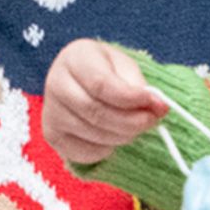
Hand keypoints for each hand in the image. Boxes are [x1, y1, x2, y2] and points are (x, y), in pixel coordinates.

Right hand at [42, 39, 166, 169]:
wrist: (82, 81)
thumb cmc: (107, 71)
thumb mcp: (125, 67)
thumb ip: (140, 86)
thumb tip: (159, 107)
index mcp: (75, 58)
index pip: (101, 85)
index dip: (132, 99)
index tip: (157, 104)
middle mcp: (55, 83)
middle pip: (96, 112)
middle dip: (132, 121)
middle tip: (152, 120)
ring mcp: (51, 112)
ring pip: (94, 134)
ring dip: (123, 135)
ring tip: (135, 126)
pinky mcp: (52, 135)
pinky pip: (86, 152)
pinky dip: (107, 149)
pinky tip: (113, 134)